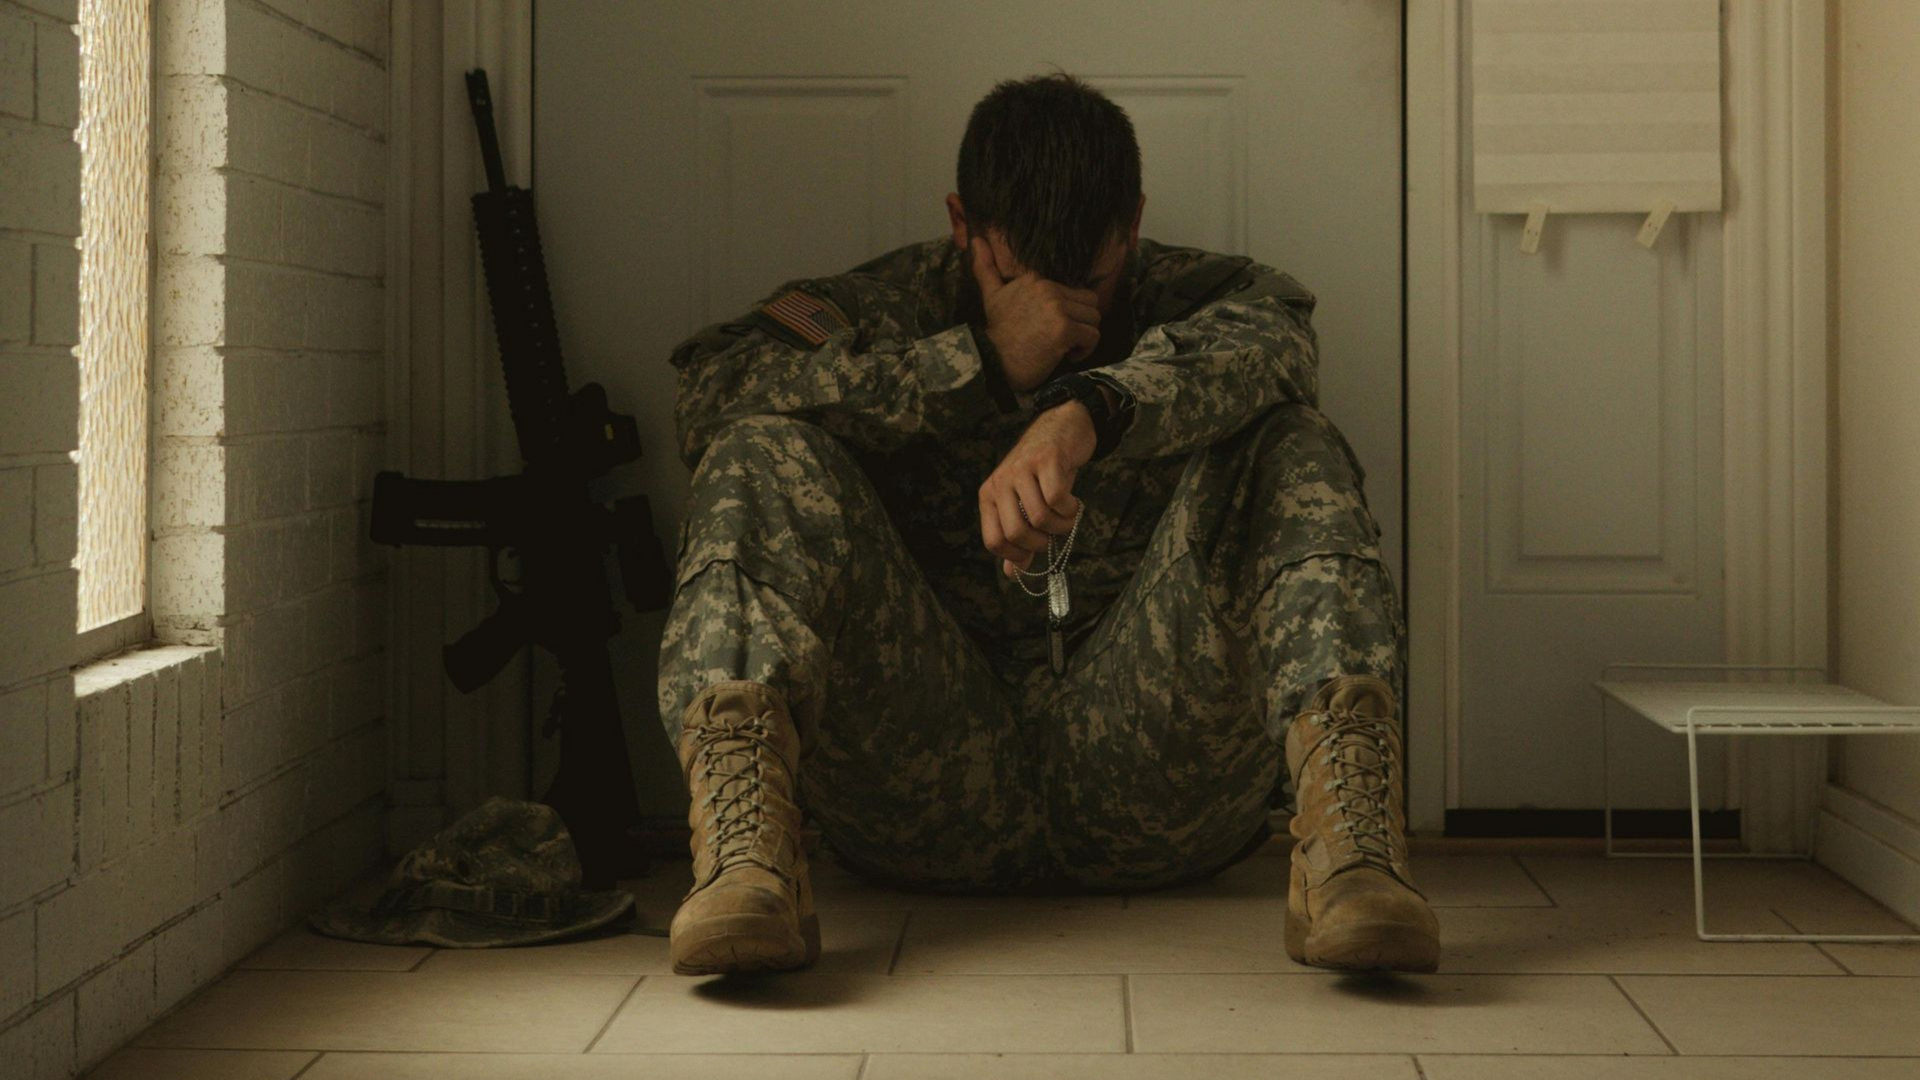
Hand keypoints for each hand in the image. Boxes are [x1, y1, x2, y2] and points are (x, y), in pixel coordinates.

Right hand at [970, 236, 1100, 392]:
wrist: (993, 361)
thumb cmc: (997, 332)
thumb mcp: (991, 295)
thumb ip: (986, 266)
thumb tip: (975, 238)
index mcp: (1037, 278)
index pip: (1076, 289)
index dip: (1071, 310)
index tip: (1054, 325)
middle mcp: (1049, 289)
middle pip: (1090, 303)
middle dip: (1082, 322)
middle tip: (1065, 336)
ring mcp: (1058, 309)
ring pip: (1094, 319)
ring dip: (1084, 337)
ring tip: (1065, 346)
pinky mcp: (1064, 330)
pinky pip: (1092, 337)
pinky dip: (1084, 350)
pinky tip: (1067, 356)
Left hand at [979, 401, 1095, 577]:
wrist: (1062, 428)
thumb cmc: (1044, 472)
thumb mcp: (1026, 503)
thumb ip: (1017, 538)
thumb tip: (1013, 574)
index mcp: (990, 496)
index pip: (993, 541)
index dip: (1017, 555)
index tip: (1035, 551)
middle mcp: (1001, 482)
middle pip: (1016, 532)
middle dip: (1041, 544)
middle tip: (1054, 535)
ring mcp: (1022, 469)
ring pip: (1039, 518)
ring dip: (1061, 526)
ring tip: (1068, 517)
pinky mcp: (1046, 460)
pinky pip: (1057, 498)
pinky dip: (1071, 509)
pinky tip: (1073, 503)